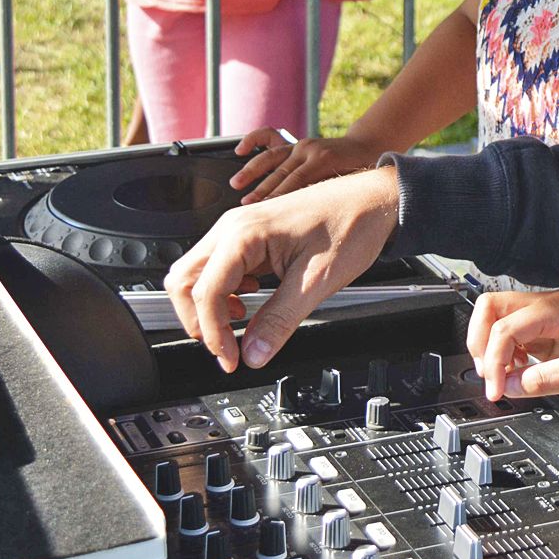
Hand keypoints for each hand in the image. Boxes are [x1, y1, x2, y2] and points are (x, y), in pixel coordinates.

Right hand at [164, 165, 400, 372]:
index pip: (204, 292)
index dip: (213, 333)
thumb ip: (279, 320)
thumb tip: (253, 354)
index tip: (230, 359)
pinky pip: (219, 266)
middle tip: (224, 346)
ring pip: (197, 273)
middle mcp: (233, 226)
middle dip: (197, 319)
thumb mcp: (317, 281)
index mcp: (244, 233)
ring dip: (209, 305)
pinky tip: (251, 301)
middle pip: (184, 279)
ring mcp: (239, 228)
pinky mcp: (250, 235)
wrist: (374, 200)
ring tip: (242, 323)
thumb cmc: (351, 225)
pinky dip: (224, 291)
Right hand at [230, 127, 381, 202]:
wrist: (369, 147)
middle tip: (245, 208)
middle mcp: (309, 151)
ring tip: (236, 185)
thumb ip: (331, 198)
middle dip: (261, 191)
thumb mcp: (353, 187)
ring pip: (271, 157)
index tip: (263, 213)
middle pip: (280, 173)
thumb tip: (311, 219)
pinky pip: (269, 137)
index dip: (278, 198)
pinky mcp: (295, 142)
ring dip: (252, 172)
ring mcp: (300, 145)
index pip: (295, 182)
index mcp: (323, 161)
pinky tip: (239, 150)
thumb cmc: (362, 174)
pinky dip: (253, 140)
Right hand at [467, 290, 558, 403]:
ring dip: (489, 347)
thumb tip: (510, 385)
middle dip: (480, 343)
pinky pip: (509, 334)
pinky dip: (503, 353)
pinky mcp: (543, 330)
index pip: (505, 328)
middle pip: (490, 308)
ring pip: (495, 318)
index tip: (496, 390)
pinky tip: (516, 370)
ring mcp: (543, 316)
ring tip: (502, 375)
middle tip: (489, 375)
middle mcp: (546, 306)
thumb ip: (544, 380)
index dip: (494, 362)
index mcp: (556, 310)